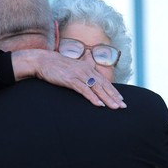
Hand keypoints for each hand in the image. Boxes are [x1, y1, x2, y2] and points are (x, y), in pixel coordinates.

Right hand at [12, 49, 126, 109]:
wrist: (43, 60)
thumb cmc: (58, 65)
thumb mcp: (74, 66)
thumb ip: (84, 66)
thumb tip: (91, 65)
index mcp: (88, 67)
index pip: (104, 81)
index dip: (113, 90)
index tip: (121, 99)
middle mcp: (86, 70)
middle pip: (103, 85)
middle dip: (114, 96)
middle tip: (123, 106)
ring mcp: (79, 75)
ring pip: (97, 88)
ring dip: (107, 99)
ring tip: (115, 107)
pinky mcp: (71, 80)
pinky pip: (84, 90)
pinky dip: (93, 97)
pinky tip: (99, 104)